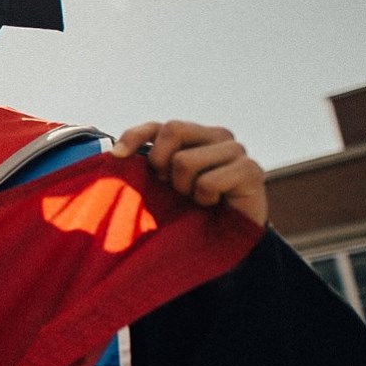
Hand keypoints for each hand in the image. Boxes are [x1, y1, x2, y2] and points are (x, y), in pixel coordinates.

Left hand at [113, 121, 266, 227]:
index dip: (134, 136)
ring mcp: (236, 151)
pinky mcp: (251, 170)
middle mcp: (217, 136)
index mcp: (194, 136)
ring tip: (196, 198)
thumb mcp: (163, 185)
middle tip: (171, 186)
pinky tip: (213, 203)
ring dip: (184, 188)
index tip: (117, 156)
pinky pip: (208, 182)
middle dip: (161, 163)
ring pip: (186, 161)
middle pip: (173, 130)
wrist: (226, 239)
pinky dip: (204, 198)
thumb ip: (148, 163)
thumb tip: (114, 153)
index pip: (158, 126)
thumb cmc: (191, 210)